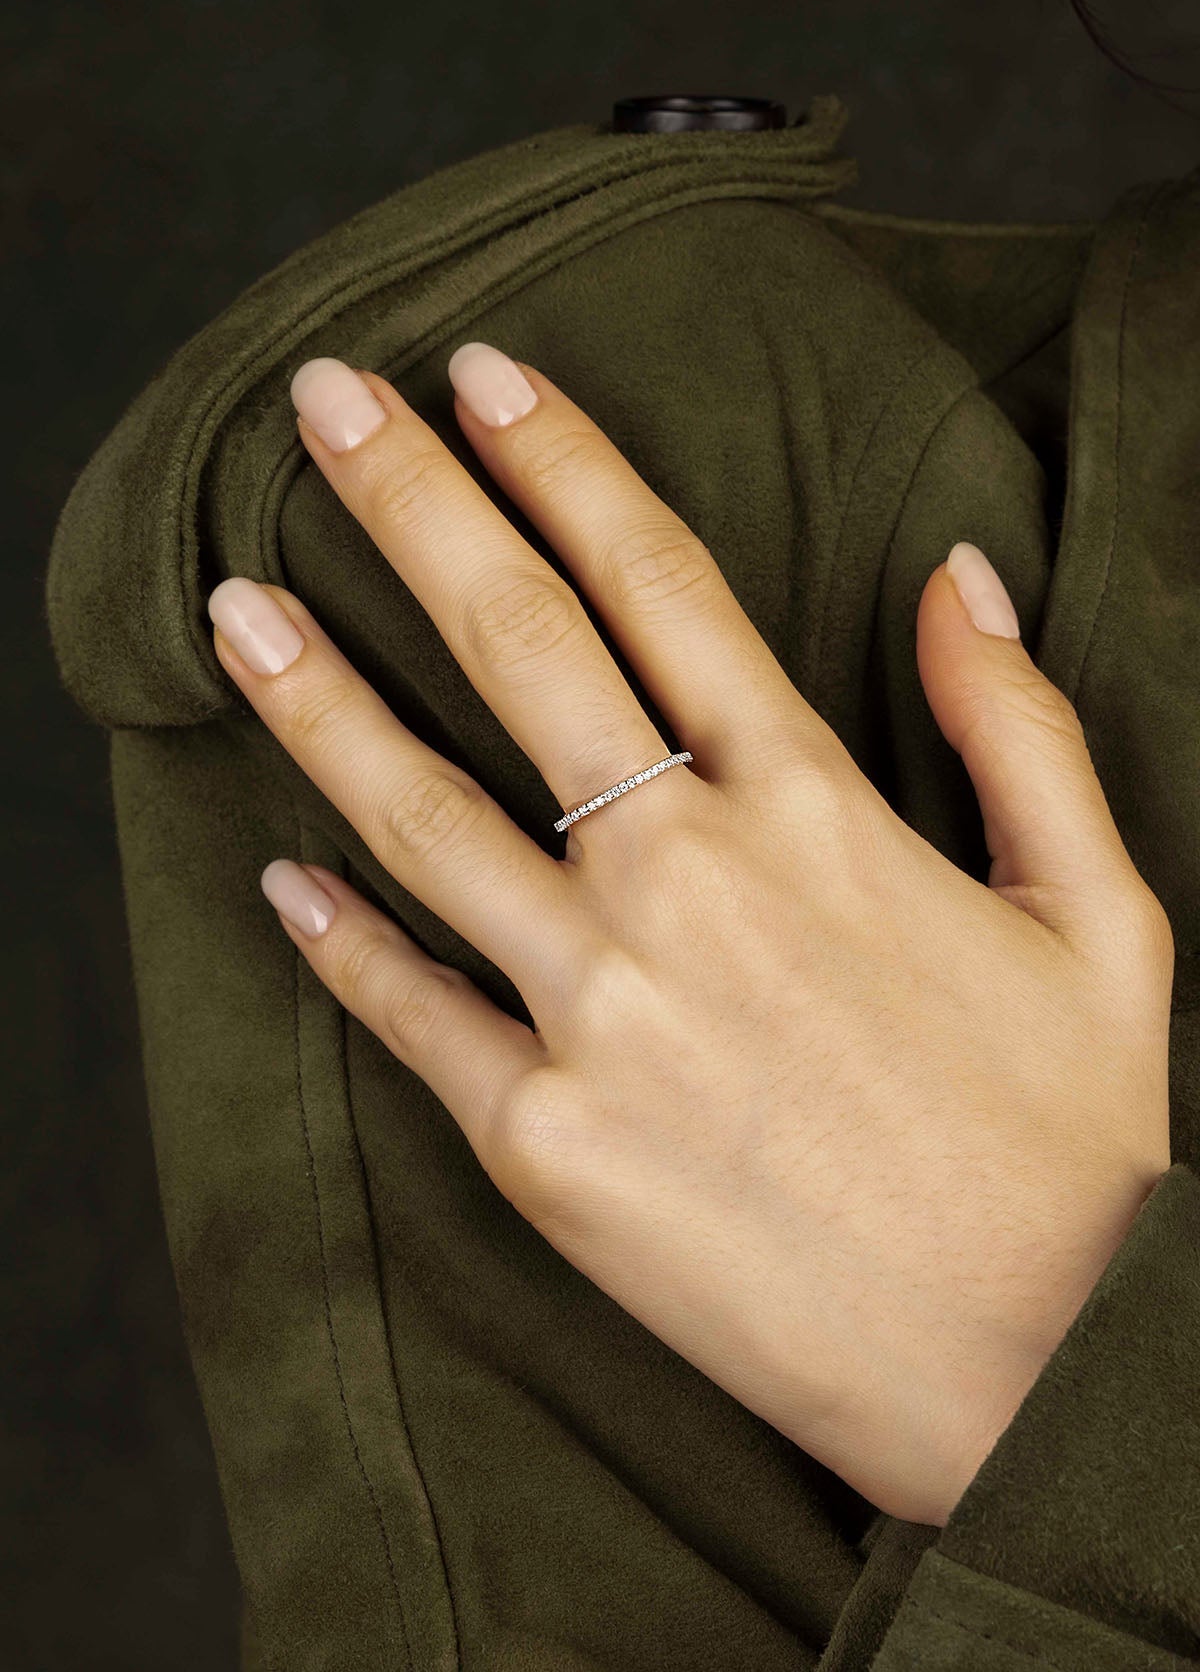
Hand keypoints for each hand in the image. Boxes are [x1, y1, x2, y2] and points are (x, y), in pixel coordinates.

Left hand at [206, 343, 1173, 1527]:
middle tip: (318, 399)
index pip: (660, 582)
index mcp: (820, 810)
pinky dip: (337, 941)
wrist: (1039, 1373)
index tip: (480, 373)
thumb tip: (960, 572)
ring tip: (236, 603)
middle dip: (410, 504)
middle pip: (521, 649)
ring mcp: (603, 1013)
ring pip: (425, 814)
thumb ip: (1020, 726)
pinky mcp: (548, 1146)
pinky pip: (412, 1014)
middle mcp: (691, 884)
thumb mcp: (1101, 912)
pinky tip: (276, 876)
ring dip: (318, 694)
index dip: (562, 460)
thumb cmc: (1080, 1146)